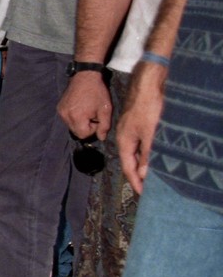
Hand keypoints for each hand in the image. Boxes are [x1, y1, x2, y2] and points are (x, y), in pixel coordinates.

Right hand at [57, 71, 111, 139]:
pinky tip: (80, 107)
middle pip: (76, 132)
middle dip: (86, 126)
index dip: (93, 129)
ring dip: (80, 122)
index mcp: (77, 117)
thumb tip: (101, 138)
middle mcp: (66, 116)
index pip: (83, 134)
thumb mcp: (105, 109)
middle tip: (92, 114)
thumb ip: (104, 126)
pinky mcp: (59, 108)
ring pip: (71, 126)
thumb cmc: (97, 92)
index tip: (97, 118)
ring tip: (86, 110)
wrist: (85, 76)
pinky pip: (67, 119)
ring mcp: (61, 112)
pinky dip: (74, 117)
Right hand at [118, 61, 165, 194]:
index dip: (136, 181)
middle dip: (138, 175)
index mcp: (124, 141)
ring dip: (142, 164)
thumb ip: (147, 154)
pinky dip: (145, 152)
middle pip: (130, 161)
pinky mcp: (136, 123)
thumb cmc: (147, 106)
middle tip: (147, 188)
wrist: (147, 82)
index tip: (143, 194)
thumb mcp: (150, 132)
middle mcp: (123, 137)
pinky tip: (152, 154)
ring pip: (135, 151)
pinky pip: (139, 143)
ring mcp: (129, 129)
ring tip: (151, 175)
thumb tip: (144, 174)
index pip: (128, 167)